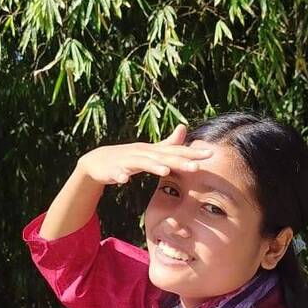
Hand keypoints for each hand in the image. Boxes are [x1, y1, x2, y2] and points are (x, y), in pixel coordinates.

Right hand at [78, 124, 211, 184]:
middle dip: (179, 161)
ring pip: (141, 163)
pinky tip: (124, 180)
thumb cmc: (127, 157)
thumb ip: (168, 143)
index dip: (192, 153)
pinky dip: (120, 175)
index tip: (211, 154)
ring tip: (165, 171)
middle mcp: (141, 153)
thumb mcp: (149, 151)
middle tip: (197, 166)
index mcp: (152, 151)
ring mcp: (126, 160)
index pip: (175, 151)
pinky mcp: (112, 170)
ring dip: (153, 167)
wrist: (96, 162)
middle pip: (162, 157)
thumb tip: (184, 128)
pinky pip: (116, 173)